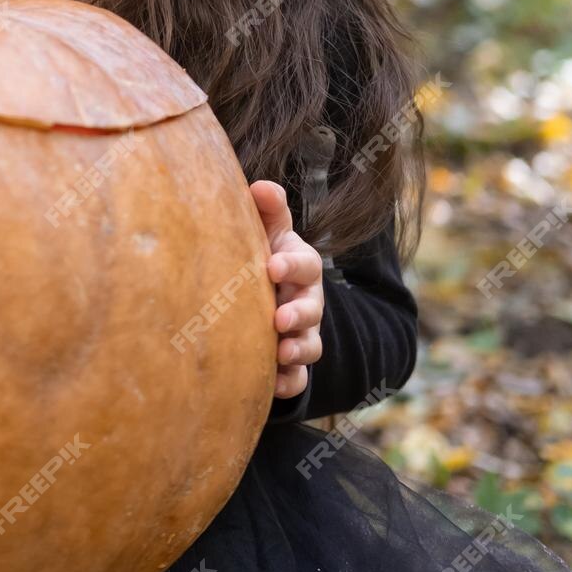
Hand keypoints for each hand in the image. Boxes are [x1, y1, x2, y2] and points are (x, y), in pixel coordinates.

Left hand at [251, 180, 323, 398]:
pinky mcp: (292, 363)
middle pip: (312, 308)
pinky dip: (290, 382)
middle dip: (299, 313)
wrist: (267, 294)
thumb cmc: (262, 255)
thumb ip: (267, 210)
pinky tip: (274, 386)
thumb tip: (259, 186)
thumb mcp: (267, 231)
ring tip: (281, 354)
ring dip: (298, 350)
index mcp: (299, 266)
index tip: (271, 265)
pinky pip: (298, 378)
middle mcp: (307, 301)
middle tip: (280, 318)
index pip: (305, 263)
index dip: (292, 265)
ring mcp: (303, 333)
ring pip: (309, 345)